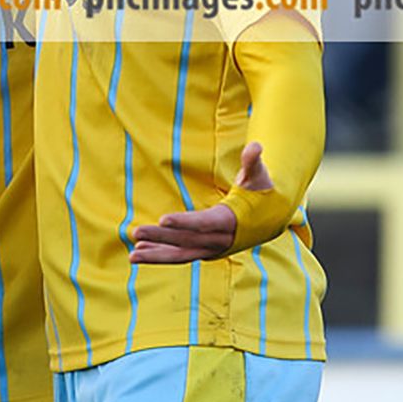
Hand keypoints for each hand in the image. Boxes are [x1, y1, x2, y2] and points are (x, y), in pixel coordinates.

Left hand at [131, 142, 273, 263]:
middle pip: (186, 240)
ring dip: (156, 255)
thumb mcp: (259, 176)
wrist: (269, 220)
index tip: (162, 219)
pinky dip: (160, 254)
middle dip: (160, 237)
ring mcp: (211, 249)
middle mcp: (219, 240)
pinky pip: (180, 255)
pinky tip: (140, 251)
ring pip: (181, 255)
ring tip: (132, 254)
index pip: (204, 223)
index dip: (184, 222)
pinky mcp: (203, 251)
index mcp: (230, 221)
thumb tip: (255, 146)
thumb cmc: (260, 192)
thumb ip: (253, 162)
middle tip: (135, 232)